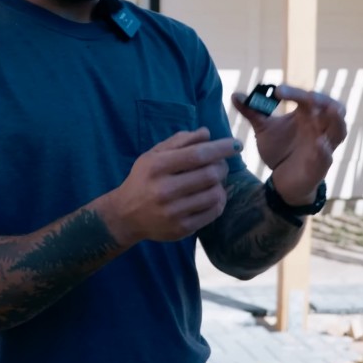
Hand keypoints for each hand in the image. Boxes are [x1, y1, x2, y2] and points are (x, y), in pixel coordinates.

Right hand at [102, 128, 240, 245]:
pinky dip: (219, 201)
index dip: (220, 148)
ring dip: (220, 184)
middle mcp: (164, 190)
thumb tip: (207, 133)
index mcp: (156, 167)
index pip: (197, 155)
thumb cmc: (143, 179)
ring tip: (213, 180)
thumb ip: (179, 141)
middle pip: (210, 174)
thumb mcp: (153, 155)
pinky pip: (213, 212)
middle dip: (222, 166)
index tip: (236, 144)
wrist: (125, 215)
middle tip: (220, 164)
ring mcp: (173, 212)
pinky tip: (212, 195)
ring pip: (215, 194)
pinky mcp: (181, 229)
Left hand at [231, 86, 346, 205]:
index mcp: (307, 115)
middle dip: (323, 100)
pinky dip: (325, 150)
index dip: (294, 92)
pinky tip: (319, 144)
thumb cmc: (279, 150)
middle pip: (332, 108)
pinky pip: (327, 157)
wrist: (282, 181)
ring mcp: (323, 147)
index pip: (307, 97)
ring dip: (336, 120)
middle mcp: (319, 128)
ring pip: (339, 131)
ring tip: (331, 111)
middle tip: (309, 96)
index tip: (276, 91)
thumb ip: (252, 112)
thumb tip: (235, 94)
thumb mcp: (263, 130)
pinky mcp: (320, 166)